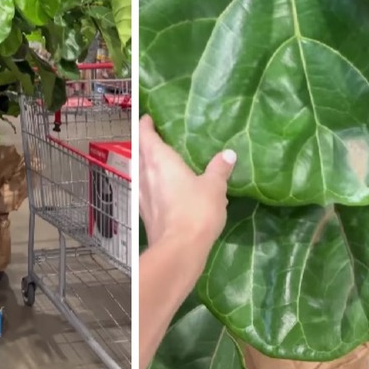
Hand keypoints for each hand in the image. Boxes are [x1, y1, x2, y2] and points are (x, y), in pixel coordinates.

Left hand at [139, 114, 236, 251]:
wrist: (179, 249)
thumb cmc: (196, 210)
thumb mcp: (214, 187)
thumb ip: (219, 169)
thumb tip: (228, 154)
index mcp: (159, 160)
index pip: (145, 135)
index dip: (145, 125)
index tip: (147, 118)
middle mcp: (145, 174)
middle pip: (139, 153)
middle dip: (144, 144)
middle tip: (154, 139)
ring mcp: (142, 195)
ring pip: (139, 173)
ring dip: (144, 165)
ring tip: (157, 164)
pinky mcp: (144, 214)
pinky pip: (144, 191)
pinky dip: (150, 185)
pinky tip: (160, 191)